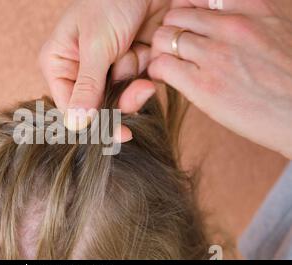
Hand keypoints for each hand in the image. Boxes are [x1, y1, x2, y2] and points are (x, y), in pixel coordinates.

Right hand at [39, 0, 170, 139]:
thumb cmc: (111, 1)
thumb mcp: (95, 44)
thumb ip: (87, 86)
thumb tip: (75, 124)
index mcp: (59, 63)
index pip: (70, 106)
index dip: (94, 122)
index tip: (120, 132)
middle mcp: (80, 70)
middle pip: (97, 107)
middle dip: (121, 98)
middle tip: (140, 89)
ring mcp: (106, 69)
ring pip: (121, 97)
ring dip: (135, 80)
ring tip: (141, 56)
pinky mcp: (130, 65)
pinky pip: (139, 85)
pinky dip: (147, 71)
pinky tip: (148, 52)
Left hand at [148, 0, 291, 157]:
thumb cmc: (291, 78)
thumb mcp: (277, 30)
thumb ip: (247, 20)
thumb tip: (215, 22)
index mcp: (253, 7)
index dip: (186, 11)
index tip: (189, 27)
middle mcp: (232, 25)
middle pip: (175, 14)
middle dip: (170, 31)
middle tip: (175, 49)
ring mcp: (216, 54)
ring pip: (163, 37)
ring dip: (160, 51)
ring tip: (169, 64)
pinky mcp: (203, 85)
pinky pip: (161, 65)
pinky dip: (157, 70)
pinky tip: (166, 78)